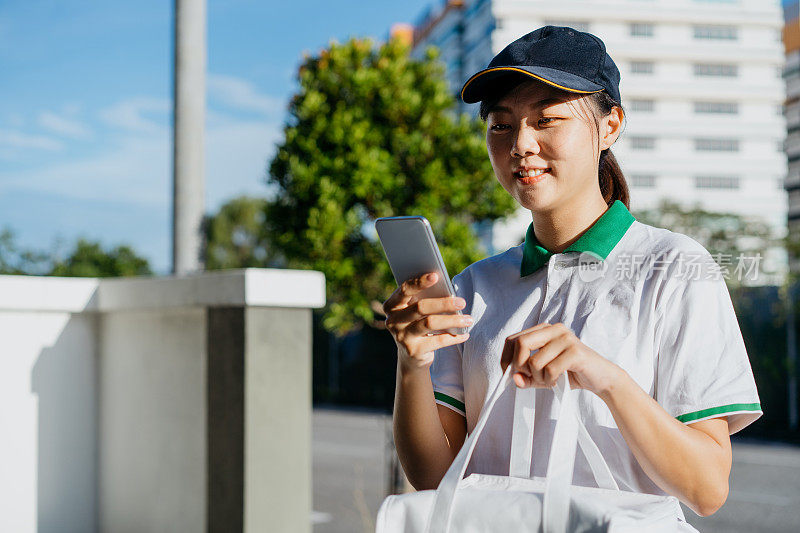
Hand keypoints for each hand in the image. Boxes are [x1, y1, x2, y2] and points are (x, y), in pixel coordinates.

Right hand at [382, 272, 470, 372]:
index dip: (419, 282)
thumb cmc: (417, 323)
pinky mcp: (413, 351)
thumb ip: (424, 299)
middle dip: (443, 303)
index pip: (405, 290)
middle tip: (462, 302)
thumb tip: (447, 290)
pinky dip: (454, 337)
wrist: (411, 355)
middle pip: (420, 307)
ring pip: (430, 323)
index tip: (436, 276)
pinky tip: (464, 334)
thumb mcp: (416, 311)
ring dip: (452, 320)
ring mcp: (401, 337)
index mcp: (391, 305)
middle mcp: (393, 321)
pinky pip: (438, 341)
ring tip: (468, 319)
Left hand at [499, 322, 622, 396]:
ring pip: (534, 361)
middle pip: (521, 344)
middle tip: (530, 378)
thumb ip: (526, 377)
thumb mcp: (542, 376)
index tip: (510, 374)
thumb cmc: (570, 374)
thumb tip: (513, 378)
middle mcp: (554, 329)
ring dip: (538, 378)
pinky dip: (549, 380)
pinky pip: (550, 369)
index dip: (506, 358)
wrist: (601, 379)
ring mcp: (565, 338)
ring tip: (549, 381)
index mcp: (544, 330)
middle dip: (519, 366)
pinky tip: (558, 381)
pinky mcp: (575, 351)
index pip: (512, 339)